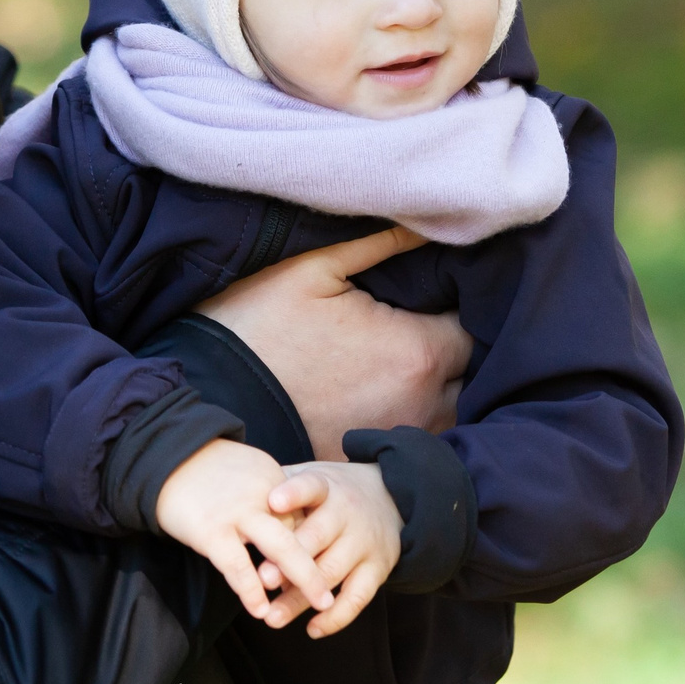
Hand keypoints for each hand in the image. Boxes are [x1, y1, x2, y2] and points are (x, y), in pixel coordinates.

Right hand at [153, 439, 336, 626]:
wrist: (161, 456)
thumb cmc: (203, 469)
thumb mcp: (246, 471)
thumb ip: (267, 493)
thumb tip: (284, 514)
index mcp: (273, 479)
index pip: (303, 516)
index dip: (313, 544)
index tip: (321, 565)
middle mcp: (264, 495)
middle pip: (303, 532)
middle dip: (322, 563)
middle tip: (335, 591)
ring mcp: (239, 513)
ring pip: (282, 548)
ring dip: (303, 578)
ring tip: (320, 604)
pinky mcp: (212, 531)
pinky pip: (239, 567)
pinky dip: (251, 591)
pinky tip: (260, 609)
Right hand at [194, 226, 467, 459]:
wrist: (206, 393)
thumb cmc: (258, 325)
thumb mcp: (315, 269)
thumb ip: (381, 242)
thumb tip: (428, 220)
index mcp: (417, 351)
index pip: (478, 329)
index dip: (471, 308)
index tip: (449, 294)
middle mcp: (422, 403)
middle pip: (476, 377)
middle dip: (464, 352)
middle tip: (437, 324)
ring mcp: (398, 439)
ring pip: (454, 416)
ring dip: (447, 390)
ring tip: (417, 361)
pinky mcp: (371, 463)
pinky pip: (416, 445)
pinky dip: (417, 423)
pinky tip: (393, 398)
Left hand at [262, 463, 401, 637]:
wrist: (388, 498)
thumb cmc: (332, 495)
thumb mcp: (311, 478)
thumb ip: (279, 485)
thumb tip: (237, 497)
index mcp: (327, 488)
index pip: (311, 486)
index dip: (294, 494)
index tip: (273, 502)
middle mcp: (348, 514)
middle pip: (318, 536)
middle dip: (290, 560)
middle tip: (262, 579)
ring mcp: (364, 543)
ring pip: (331, 572)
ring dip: (301, 597)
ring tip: (273, 617)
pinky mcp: (378, 569)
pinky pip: (358, 598)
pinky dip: (335, 617)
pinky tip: (312, 629)